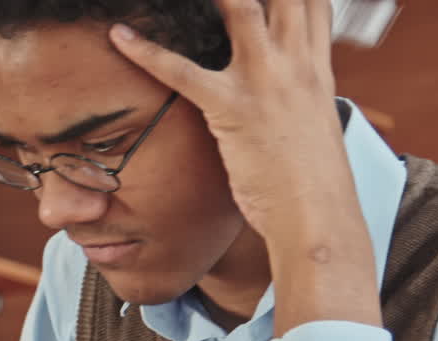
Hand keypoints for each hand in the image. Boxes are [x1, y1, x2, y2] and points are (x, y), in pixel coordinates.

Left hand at [110, 0, 380, 332]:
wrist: (318, 221)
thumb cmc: (311, 185)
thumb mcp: (312, 128)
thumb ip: (297, 98)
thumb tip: (284, 95)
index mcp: (316, 68)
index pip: (311, 1)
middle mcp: (296, 65)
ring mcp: (267, 83)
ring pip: (239, 9)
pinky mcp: (234, 111)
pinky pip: (183, 73)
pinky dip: (146, 53)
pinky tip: (119, 36)